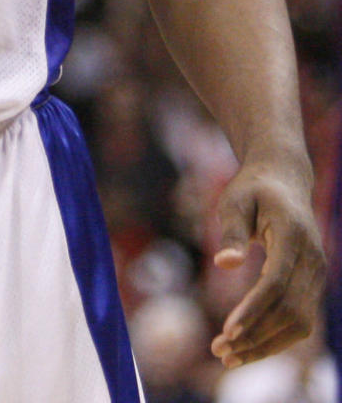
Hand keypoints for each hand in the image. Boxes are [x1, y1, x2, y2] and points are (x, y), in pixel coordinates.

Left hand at [210, 158, 325, 368]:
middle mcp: (312, 259)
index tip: (228, 331)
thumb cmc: (252, 189)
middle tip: (219, 351)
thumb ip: (232, 231)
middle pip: (290, 310)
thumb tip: (224, 264)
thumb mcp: (235, 201)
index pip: (276, 284)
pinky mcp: (312, 284)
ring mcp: (317, 274)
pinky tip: (247, 346)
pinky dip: (275, 337)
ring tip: (228, 356)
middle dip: (256, 335)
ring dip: (265, 343)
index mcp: (294, 236)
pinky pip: (299, 319)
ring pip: (299, 323)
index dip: (254, 310)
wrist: (283, 180)